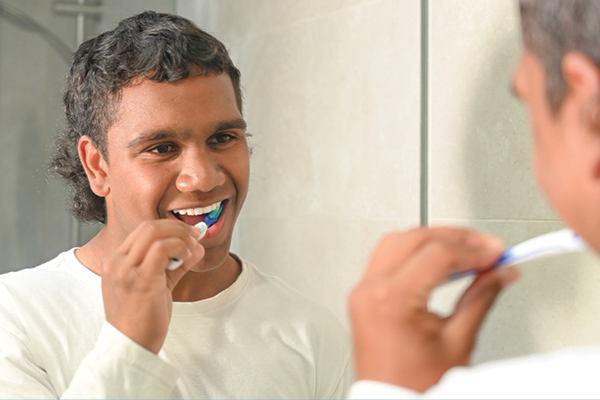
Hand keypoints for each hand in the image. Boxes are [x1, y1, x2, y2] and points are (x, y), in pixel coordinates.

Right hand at [101, 220, 204, 353]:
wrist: (130, 346)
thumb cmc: (141, 320)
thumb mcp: (158, 285)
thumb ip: (176, 265)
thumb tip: (196, 248)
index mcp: (115, 261)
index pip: (143, 230)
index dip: (170, 227)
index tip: (190, 234)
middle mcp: (116, 262)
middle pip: (149, 226)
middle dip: (177, 227)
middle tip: (195, 236)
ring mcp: (124, 270)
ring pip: (154, 232)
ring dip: (180, 236)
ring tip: (192, 248)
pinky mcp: (139, 279)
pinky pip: (162, 249)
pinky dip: (179, 247)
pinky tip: (187, 257)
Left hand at [349, 227, 519, 391]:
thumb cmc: (415, 387)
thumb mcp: (458, 342)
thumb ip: (480, 299)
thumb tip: (500, 273)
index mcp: (391, 300)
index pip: (437, 255)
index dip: (473, 251)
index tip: (496, 254)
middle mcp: (371, 289)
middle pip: (415, 239)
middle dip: (455, 238)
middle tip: (486, 248)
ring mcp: (363, 291)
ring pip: (398, 241)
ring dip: (432, 240)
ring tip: (465, 252)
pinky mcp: (363, 295)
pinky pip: (386, 257)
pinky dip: (413, 252)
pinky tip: (437, 262)